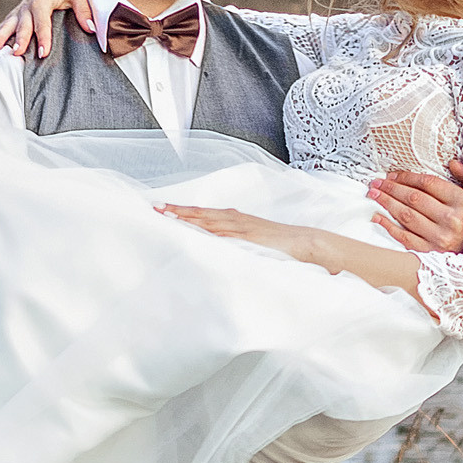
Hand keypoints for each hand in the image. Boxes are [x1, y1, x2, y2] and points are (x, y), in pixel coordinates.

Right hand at [0, 0, 89, 56]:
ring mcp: (19, 12)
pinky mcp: (15, 17)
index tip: (43, 52)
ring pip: (7, 25)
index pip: (42, 20)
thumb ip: (84, 10)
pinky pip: (1, 27)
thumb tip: (91, 28)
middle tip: (17, 53)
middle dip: (19, 39)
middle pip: (22, 24)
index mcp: (42, 1)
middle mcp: (27, 7)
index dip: (42, 36)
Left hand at [156, 203, 318, 265]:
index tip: (163, 210)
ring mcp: (243, 227)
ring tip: (165, 214)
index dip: (183, 212)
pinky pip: (224, 233)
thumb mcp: (255, 247)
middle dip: (178, 210)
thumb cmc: (283, 248)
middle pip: (201, 214)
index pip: (204, 215)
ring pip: (209, 220)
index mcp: (237, 221)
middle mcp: (237, 220)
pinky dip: (207, 230)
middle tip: (154, 207)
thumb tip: (221, 255)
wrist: (308, 243)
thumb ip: (238, 247)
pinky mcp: (249, 237)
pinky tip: (193, 229)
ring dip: (187, 216)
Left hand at [367, 160, 462, 251]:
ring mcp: (440, 238)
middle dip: (391, 188)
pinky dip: (388, 226)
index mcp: (462, 202)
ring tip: (373, 194)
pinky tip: (377, 217)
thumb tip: (452, 162)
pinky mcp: (430, 253)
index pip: (428, 183)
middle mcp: (451, 219)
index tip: (392, 175)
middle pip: (414, 198)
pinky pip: (404, 237)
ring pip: (406, 215)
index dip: (407, 177)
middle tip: (376, 182)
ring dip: (387, 203)